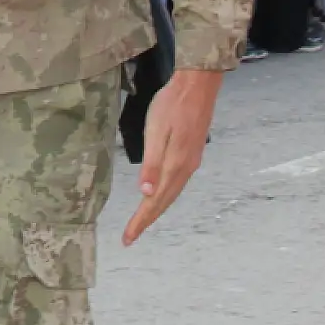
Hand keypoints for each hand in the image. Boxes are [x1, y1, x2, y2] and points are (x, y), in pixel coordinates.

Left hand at [123, 69, 223, 245]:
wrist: (197, 87)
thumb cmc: (171, 105)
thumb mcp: (156, 132)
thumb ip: (152, 164)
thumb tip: (146, 193)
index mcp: (175, 166)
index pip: (154, 201)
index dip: (141, 220)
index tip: (128, 238)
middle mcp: (185, 169)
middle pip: (164, 201)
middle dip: (147, 219)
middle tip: (130, 236)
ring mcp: (190, 162)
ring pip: (171, 193)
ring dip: (155, 209)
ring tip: (142, 221)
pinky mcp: (190, 153)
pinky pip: (176, 183)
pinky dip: (164, 195)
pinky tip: (157, 194)